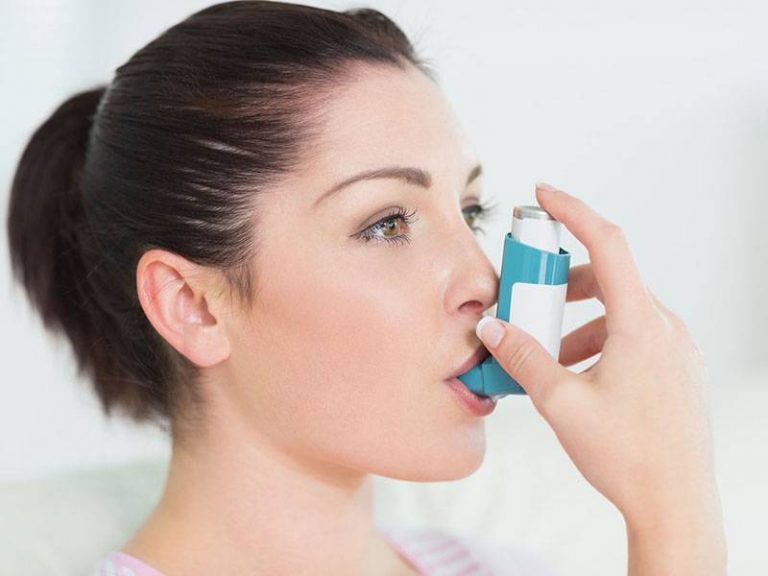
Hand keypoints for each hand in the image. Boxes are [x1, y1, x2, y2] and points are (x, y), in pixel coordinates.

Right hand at [476, 183, 725, 572]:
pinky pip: (632, 334)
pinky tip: (576, 375)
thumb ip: (522, 358)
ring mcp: (674, 348)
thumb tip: (493, 328)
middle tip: (528, 301)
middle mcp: (664, 327)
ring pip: (618, 310)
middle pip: (607, 278)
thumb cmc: (626, 456)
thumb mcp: (560, 403)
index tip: (543, 195)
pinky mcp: (674, 368)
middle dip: (560, 285)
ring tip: (548, 356)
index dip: (573, 211)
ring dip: (577, 320)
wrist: (675, 504)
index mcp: (640, 324)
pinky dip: (597, 340)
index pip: (607, 243)